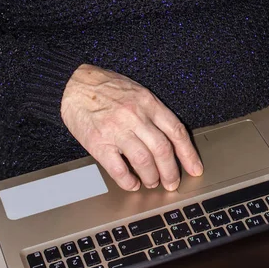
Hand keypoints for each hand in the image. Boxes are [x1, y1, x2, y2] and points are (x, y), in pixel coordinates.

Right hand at [61, 64, 202, 191]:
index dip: (188, 153)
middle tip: (172, 182)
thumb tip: (169, 138)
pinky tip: (132, 183)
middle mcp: (135, 116)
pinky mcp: (99, 143)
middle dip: (171, 171)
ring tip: (152, 183)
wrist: (74, 85)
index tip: (194, 168)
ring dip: (151, 177)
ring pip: (144, 161)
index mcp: (148, 102)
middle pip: (162, 150)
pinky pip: (118, 169)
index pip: (176, 131)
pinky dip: (128, 181)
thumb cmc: (105, 87)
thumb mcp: (136, 91)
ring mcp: (117, 130)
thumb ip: (152, 112)